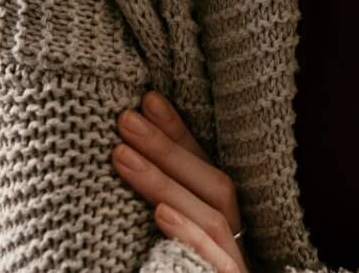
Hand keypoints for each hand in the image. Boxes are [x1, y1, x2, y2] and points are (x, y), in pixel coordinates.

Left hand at [112, 91, 248, 272]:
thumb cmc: (170, 266)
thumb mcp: (164, 238)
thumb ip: (159, 205)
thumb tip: (122, 154)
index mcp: (223, 226)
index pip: (206, 170)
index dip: (179, 135)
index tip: (148, 101)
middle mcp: (236, 242)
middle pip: (216, 187)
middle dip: (170, 150)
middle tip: (126, 119)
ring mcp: (233, 265)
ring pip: (213, 218)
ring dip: (167, 182)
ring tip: (122, 156)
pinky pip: (217, 261)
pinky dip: (190, 235)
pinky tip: (161, 214)